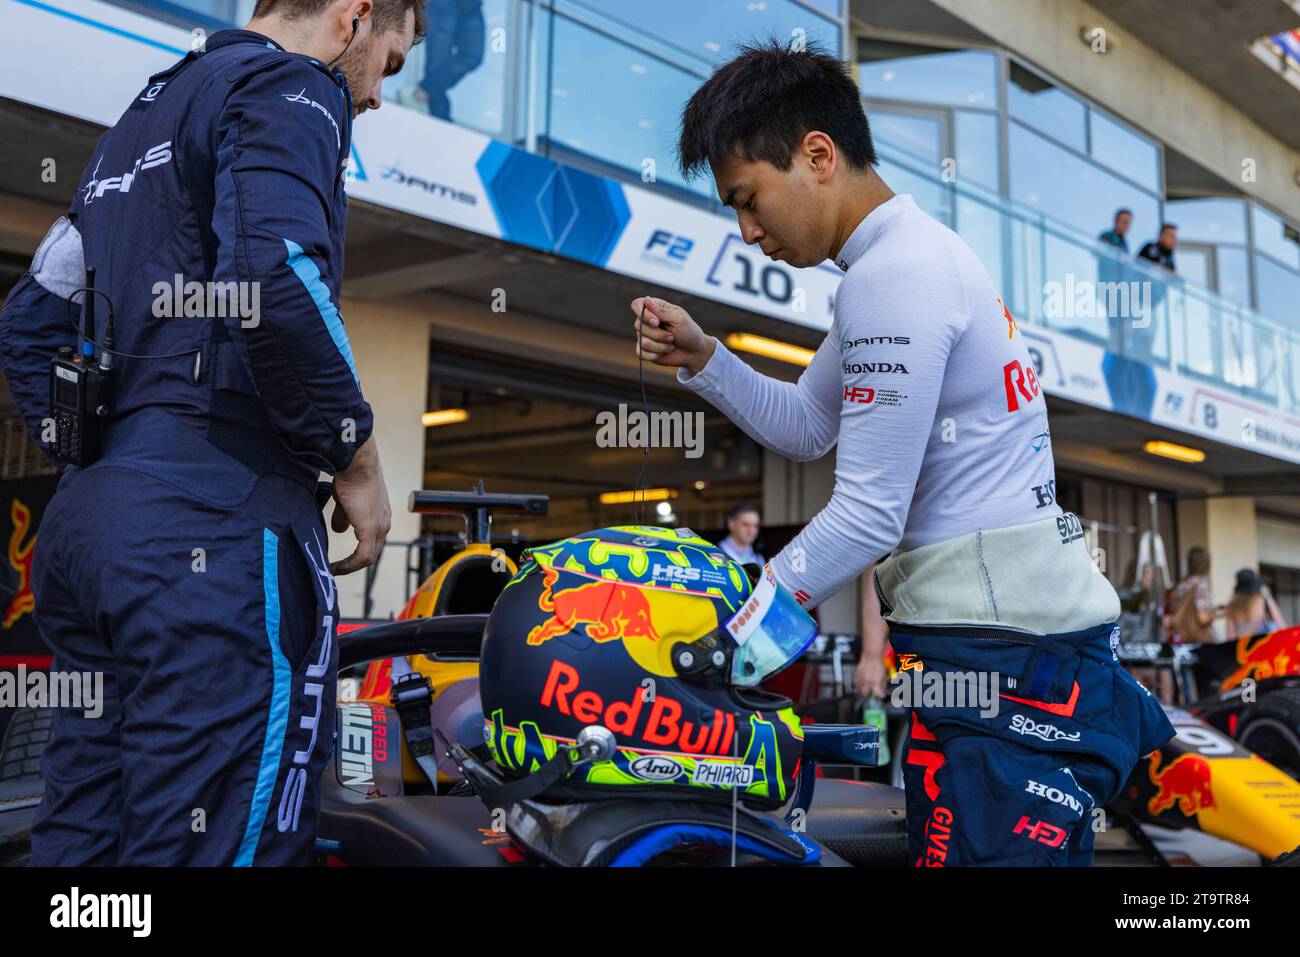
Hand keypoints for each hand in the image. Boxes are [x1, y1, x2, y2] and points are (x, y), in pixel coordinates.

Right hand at [329, 435, 391, 575]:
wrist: (357, 466)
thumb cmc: (350, 477)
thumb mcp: (346, 501)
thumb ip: (344, 516)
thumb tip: (339, 529)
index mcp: (380, 517)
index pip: (372, 543)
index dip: (356, 554)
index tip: (340, 561)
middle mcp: (384, 524)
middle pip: (371, 553)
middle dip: (353, 563)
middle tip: (335, 569)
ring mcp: (380, 527)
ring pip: (368, 557)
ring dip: (350, 566)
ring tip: (333, 570)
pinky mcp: (371, 530)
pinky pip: (363, 557)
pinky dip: (349, 565)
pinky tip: (335, 568)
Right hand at [630, 296, 715, 375]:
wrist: (694, 352)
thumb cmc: (689, 332)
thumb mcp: (679, 319)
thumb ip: (662, 311)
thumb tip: (646, 300)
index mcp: (655, 308)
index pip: (637, 304)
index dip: (643, 314)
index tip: (656, 322)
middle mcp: (647, 321)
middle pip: (638, 325)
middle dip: (658, 334)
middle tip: (672, 336)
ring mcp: (644, 336)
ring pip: (642, 341)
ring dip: (661, 346)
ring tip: (671, 344)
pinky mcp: (644, 350)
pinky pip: (641, 353)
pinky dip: (656, 354)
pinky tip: (665, 351)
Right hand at [854, 655, 887, 699]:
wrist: (871, 656)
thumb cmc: (878, 665)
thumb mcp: (884, 676)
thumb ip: (883, 685)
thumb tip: (882, 692)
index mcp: (876, 682)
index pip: (877, 695)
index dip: (879, 696)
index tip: (879, 695)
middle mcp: (867, 682)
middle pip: (865, 695)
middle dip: (868, 696)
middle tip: (870, 694)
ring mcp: (861, 679)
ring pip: (859, 690)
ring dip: (863, 691)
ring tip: (865, 689)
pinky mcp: (856, 676)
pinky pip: (855, 684)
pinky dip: (858, 686)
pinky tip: (861, 684)